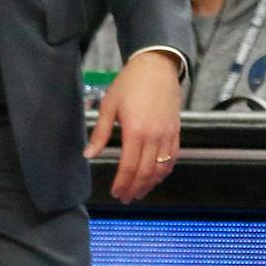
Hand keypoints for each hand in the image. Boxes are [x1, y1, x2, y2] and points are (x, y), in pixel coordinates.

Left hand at [84, 51, 181, 203]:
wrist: (156, 67)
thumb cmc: (128, 84)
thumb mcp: (108, 105)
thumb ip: (100, 133)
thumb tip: (88, 155)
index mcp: (135, 131)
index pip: (128, 166)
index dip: (122, 182)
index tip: (115, 193)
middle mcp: (154, 137)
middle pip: (145, 172)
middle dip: (135, 188)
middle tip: (125, 198)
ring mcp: (168, 136)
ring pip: (161, 169)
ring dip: (150, 184)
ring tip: (139, 193)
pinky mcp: (176, 133)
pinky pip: (172, 159)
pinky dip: (164, 172)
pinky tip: (156, 178)